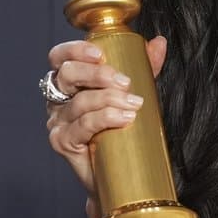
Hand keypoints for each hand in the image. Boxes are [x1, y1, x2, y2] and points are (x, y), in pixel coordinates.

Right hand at [44, 35, 168, 208]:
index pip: (60, 58)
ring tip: (134, 104)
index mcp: (70, 84)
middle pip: (66, 75)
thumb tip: (159, 42)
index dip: (76, 51)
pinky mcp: (62, 142)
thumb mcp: (134, 92)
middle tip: (125, 82)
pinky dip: (105, 118)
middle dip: (97, 74)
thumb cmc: (122, 130)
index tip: (101, 55)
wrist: (121, 174)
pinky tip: (124, 118)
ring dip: (110, 99)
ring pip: (79, 102)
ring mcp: (58, 122)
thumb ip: (144, 67)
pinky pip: (83, 125)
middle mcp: (58, 100)